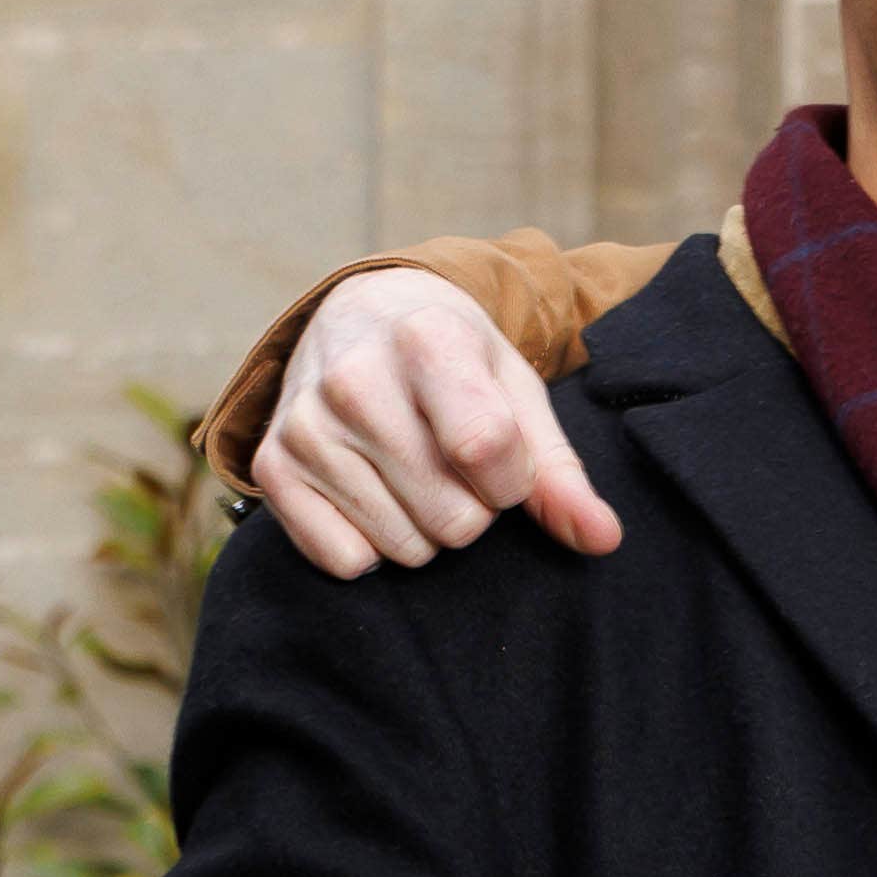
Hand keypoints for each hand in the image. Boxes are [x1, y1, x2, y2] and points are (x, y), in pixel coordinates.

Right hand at [254, 272, 619, 571]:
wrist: (361, 316)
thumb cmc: (454, 360)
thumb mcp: (516, 393)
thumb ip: (560, 473)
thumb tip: (603, 540)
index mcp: (426, 339)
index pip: (489, 453)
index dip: (511, 478)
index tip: (501, 458)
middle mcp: (354, 378)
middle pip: (453, 518)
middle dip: (470, 508)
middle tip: (451, 463)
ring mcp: (306, 425)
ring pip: (405, 548)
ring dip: (424, 528)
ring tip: (412, 472)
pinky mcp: (273, 466)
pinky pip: (345, 560)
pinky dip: (371, 545)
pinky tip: (371, 493)